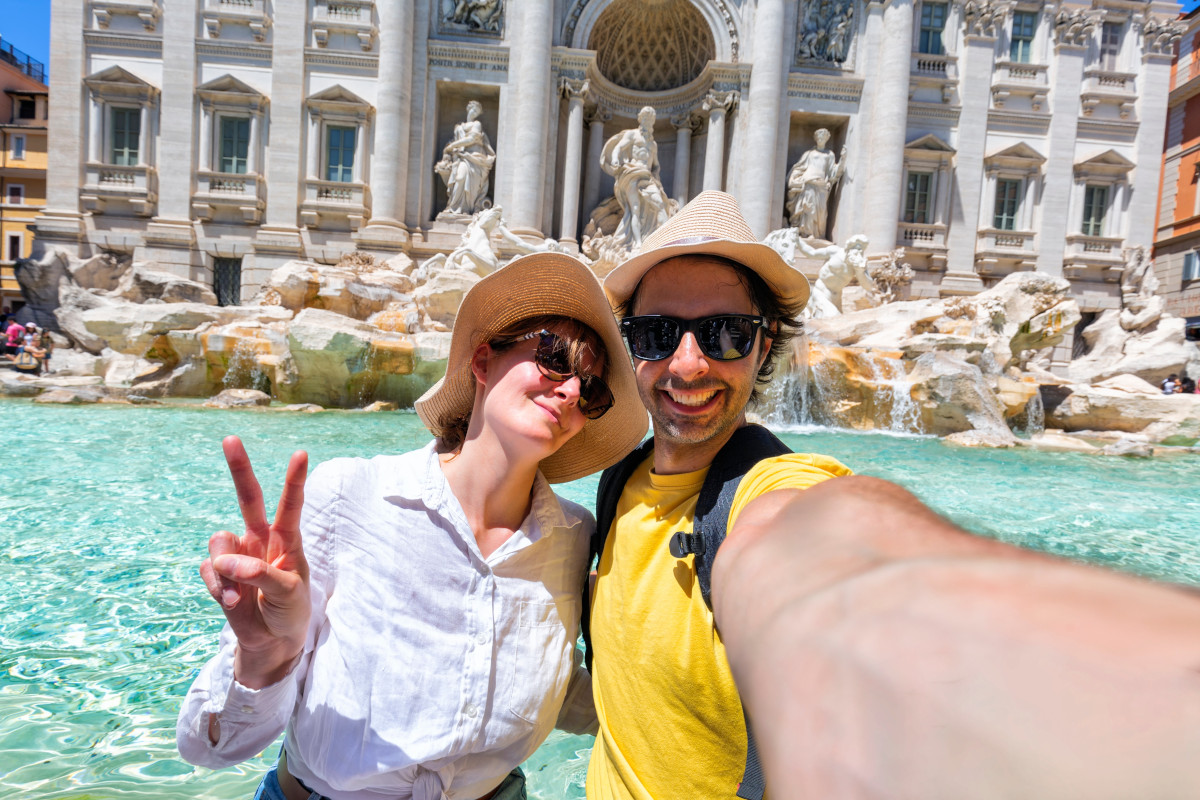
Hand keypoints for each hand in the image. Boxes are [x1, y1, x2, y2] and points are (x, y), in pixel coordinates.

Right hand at [200, 436, 309, 688]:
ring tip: (239, 593)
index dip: (294, 480)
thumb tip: (229, 562)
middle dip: (240, 468)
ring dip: (227, 568)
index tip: (301, 453)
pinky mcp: (219, 573)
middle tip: (231, 439)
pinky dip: (217, 586)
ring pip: (220, 542)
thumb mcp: (288, 592)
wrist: (272, 640)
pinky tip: (230, 601)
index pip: (290, 505)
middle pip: (249, 498)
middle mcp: (261, 539)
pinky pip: (210, 570)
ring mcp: (238, 554)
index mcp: (287, 539)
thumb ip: (261, 573)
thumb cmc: (291, 610)